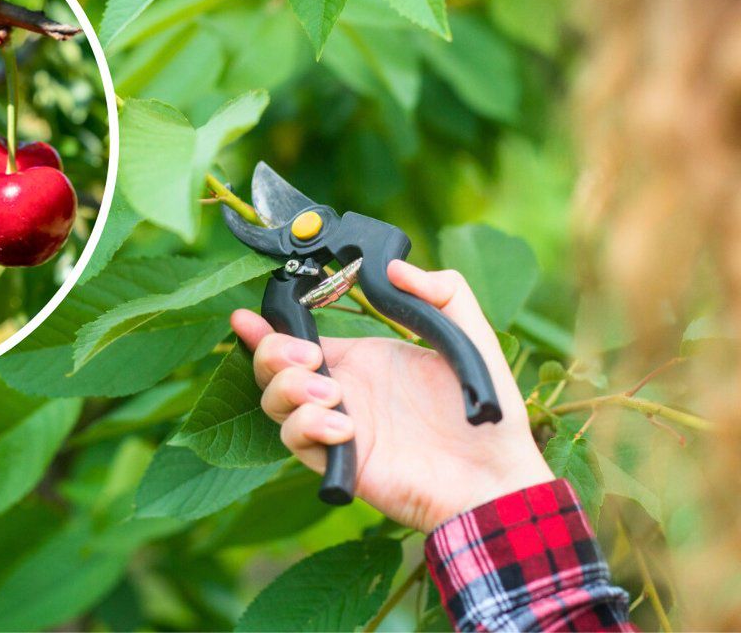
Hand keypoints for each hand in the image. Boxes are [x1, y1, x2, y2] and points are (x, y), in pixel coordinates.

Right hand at [231, 260, 552, 532]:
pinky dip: (309, 427)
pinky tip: (347, 428)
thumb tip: (394, 267)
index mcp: (362, 360)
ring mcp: (337, 427)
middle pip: (271, 368)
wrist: (495, 474)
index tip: (246, 316)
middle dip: (272, 352)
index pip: (297, 339)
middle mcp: (342, 392)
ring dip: (290, 390)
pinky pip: (296, 441)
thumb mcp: (469, 335)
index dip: (266, 327)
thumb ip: (441, 290)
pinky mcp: (339, 462)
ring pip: (274, 404)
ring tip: (333, 394)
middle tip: (306, 355)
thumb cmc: (486, 411)